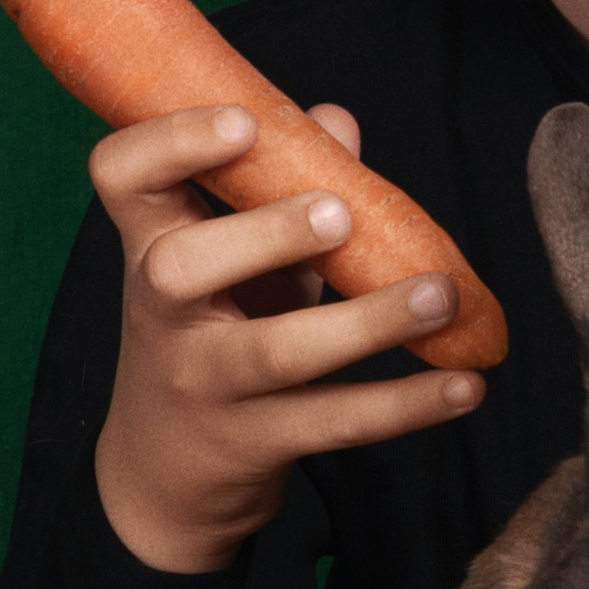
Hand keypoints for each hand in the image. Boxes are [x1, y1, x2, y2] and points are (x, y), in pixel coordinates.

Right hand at [88, 104, 484, 573]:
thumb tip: (336, 120)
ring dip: (367, 322)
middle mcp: (164, 313)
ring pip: (278, 354)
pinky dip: (408, 404)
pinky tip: (466, 386)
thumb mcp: (229, 255)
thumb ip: (279, 187)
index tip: (243, 119)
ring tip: (440, 294)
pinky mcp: (257, 443)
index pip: (122, 176)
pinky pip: (335, 422)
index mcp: (150, 242)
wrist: (165, 469)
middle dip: (264, 234)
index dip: (171, 141)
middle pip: (182, 270)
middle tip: (338, 212)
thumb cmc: (211, 326)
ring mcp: (207, 384)